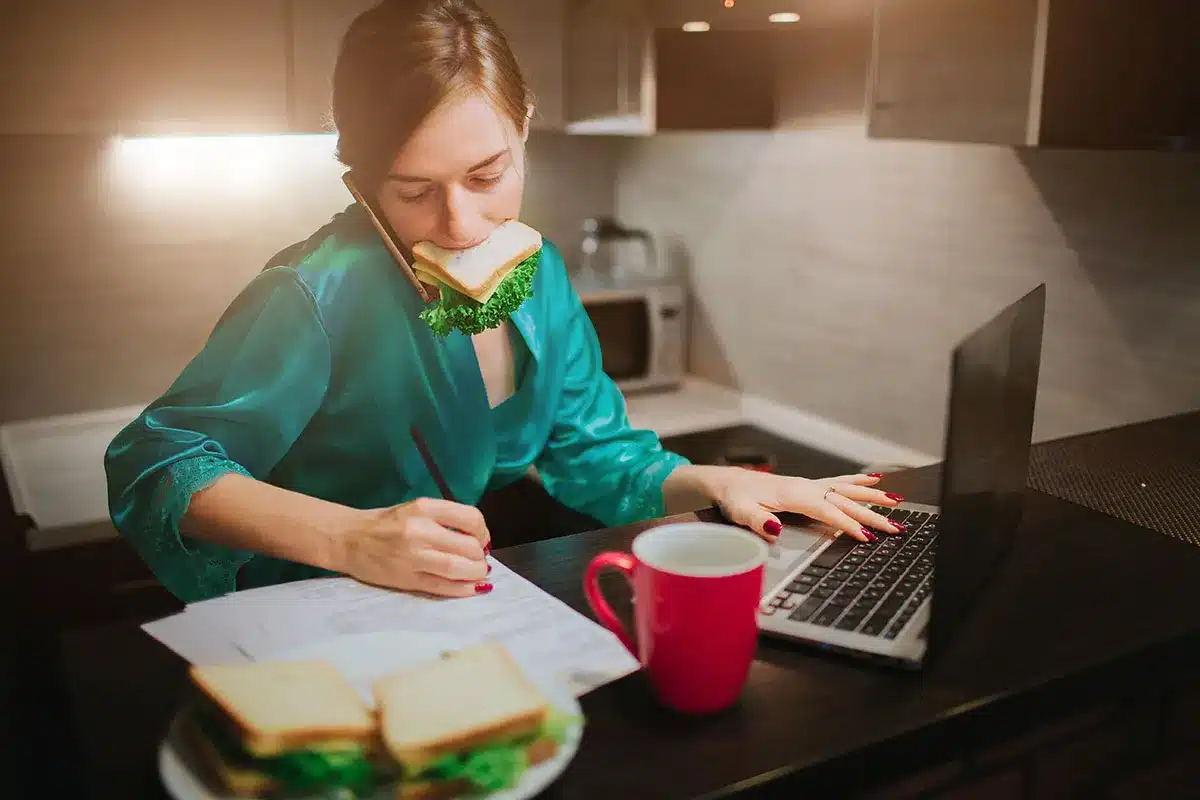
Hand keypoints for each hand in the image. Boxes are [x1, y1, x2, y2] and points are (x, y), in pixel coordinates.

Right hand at [336, 497, 491, 596]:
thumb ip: (445, 520)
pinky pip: (442, 586)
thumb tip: (479, 539)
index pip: (470, 518)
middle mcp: (419, 530)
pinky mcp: (407, 579)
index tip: (482, 538)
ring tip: (478, 573)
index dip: (483, 531)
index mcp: (424, 508)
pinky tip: (472, 588)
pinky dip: (463, 589)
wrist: (348, 539)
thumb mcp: (415, 509)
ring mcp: (413, 556)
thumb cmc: (385, 523)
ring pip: (458, 568)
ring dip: (476, 573)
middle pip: (468, 546)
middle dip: (481, 556)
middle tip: (480, 559)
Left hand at [691, 466, 905, 542]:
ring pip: (846, 490)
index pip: (828, 511)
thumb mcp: (740, 511)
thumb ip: (758, 520)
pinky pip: (838, 482)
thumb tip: (776, 528)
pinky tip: (875, 480)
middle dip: (871, 514)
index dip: (847, 524)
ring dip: (871, 497)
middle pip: (844, 502)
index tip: (867, 537)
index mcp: (795, 494)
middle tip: (895, 527)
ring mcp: (809, 485)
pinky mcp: (808, 486)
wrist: (728, 482)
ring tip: (897, 501)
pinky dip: (858, 481)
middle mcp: (806, 487)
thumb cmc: (735, 498)